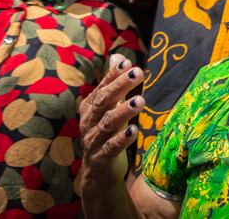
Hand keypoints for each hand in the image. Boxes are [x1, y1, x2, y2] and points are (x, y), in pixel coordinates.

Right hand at [79, 54, 143, 187]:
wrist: (97, 171)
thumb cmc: (106, 133)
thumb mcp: (109, 107)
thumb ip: (113, 83)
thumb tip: (118, 56)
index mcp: (91, 107)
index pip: (102, 87)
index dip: (113, 75)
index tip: (128, 63)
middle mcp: (89, 121)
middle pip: (103, 101)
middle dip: (120, 86)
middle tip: (137, 73)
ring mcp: (92, 140)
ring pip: (107, 123)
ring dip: (123, 111)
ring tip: (140, 101)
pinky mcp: (100, 158)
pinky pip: (111, 147)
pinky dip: (122, 139)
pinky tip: (134, 131)